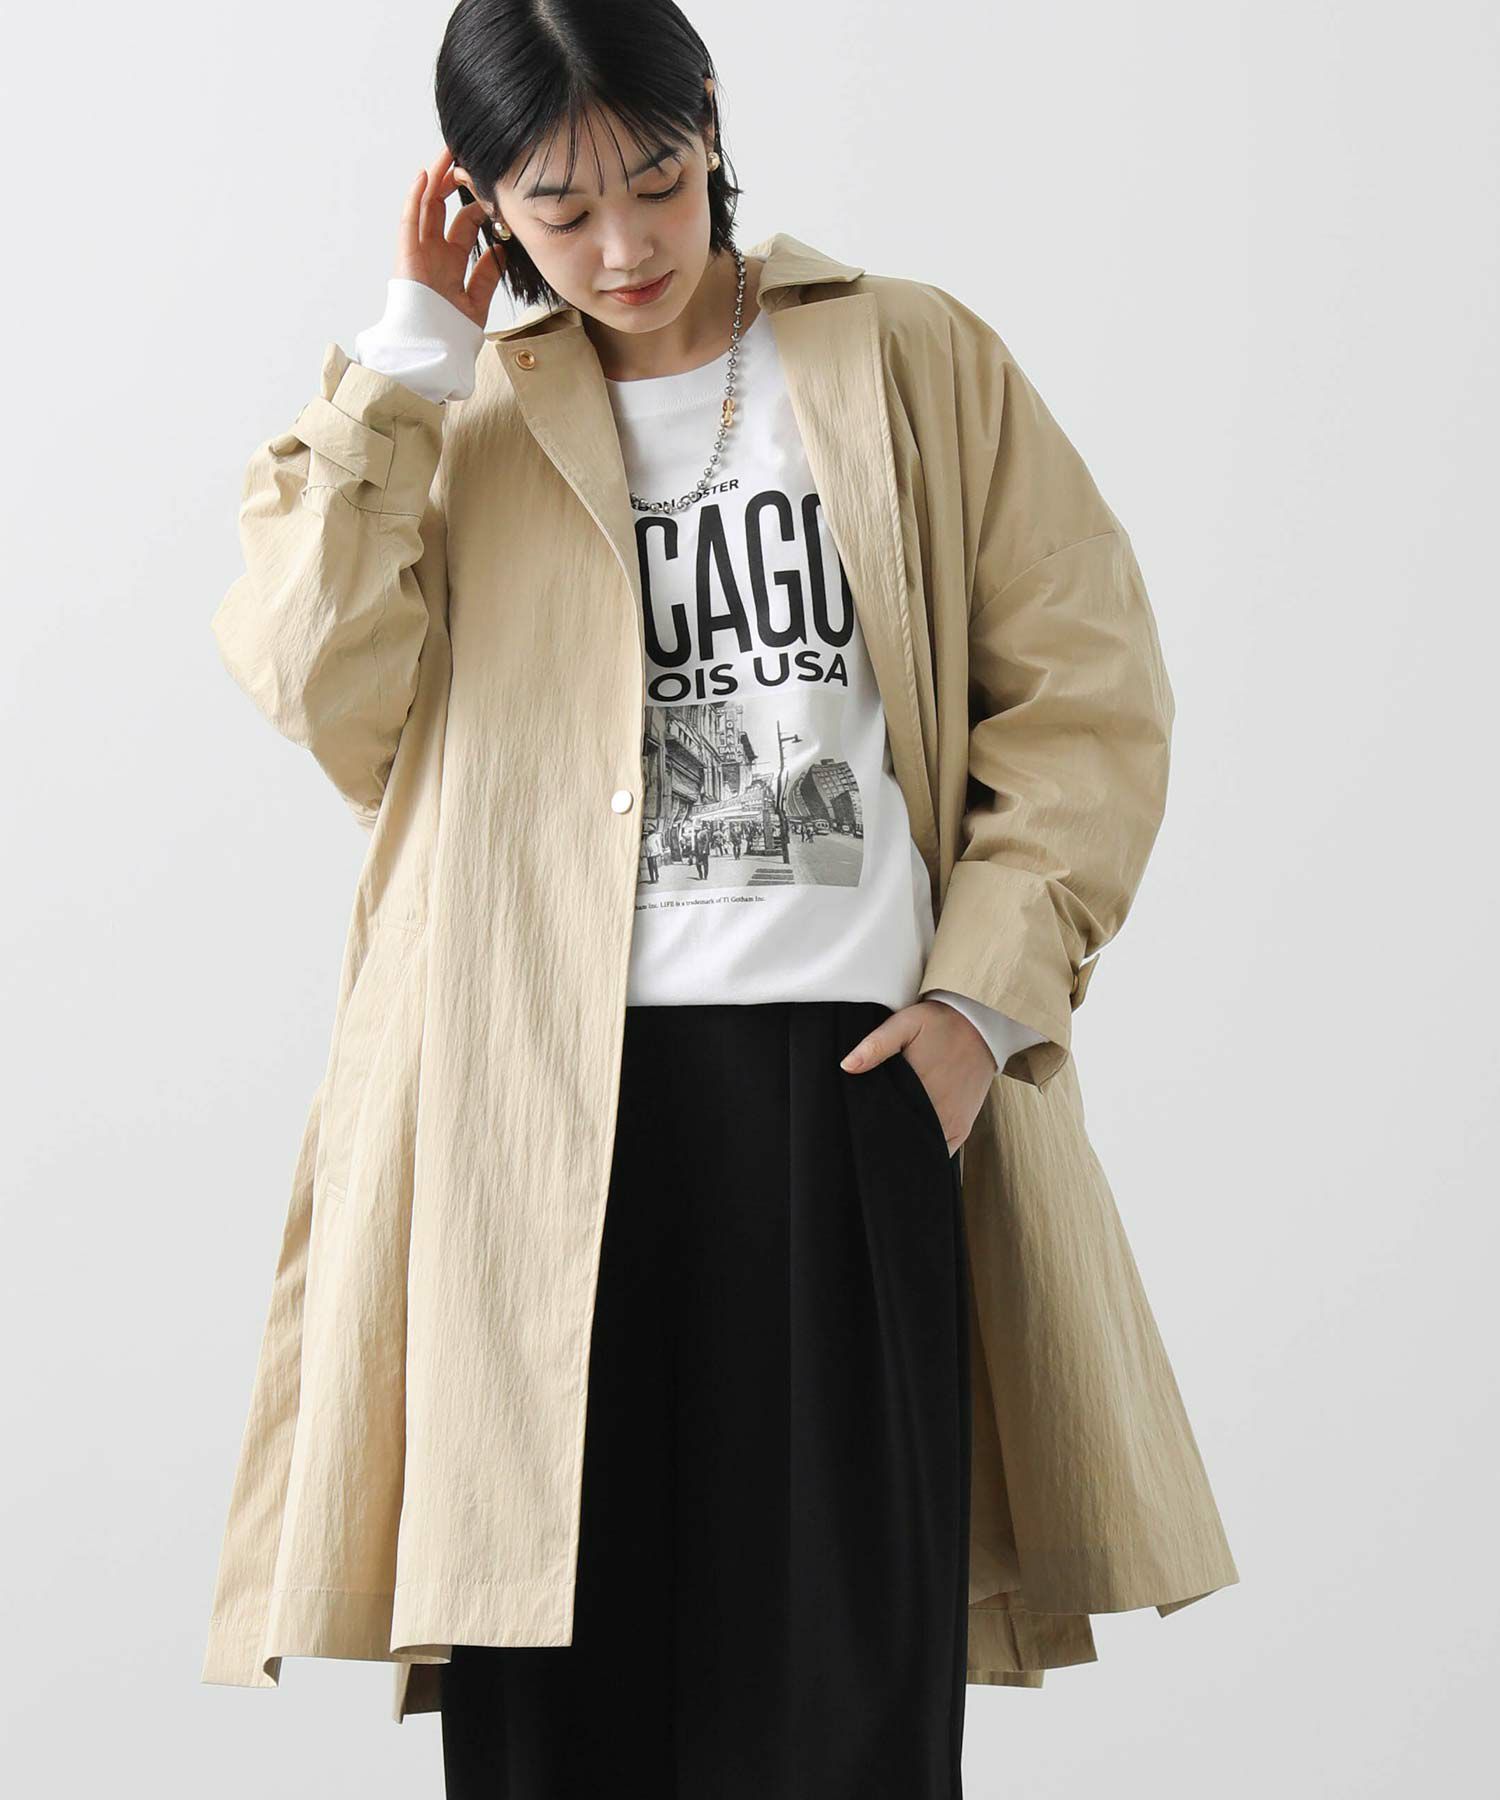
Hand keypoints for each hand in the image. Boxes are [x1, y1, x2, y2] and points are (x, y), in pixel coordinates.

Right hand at [395, 146, 504, 329]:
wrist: (433, 358)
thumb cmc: (451, 338)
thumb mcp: (478, 304)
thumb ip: (487, 277)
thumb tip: (500, 249)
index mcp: (451, 265)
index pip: (464, 225)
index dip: (477, 204)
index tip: (493, 187)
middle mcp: (434, 255)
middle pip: (444, 209)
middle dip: (456, 183)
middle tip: (470, 158)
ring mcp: (419, 254)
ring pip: (427, 207)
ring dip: (437, 179)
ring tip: (449, 153)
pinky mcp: (407, 257)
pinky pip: (409, 221)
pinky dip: (416, 198)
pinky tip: (426, 175)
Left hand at [839, 998, 996, 1155]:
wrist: (983, 1027)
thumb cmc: (941, 1024)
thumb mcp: (906, 1023)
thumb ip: (876, 1045)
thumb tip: (847, 1066)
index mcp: (918, 1090)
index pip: (886, 1125)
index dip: (870, 1129)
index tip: (858, 1125)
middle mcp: (938, 1114)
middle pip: (903, 1142)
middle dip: (885, 1141)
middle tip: (869, 1132)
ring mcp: (952, 1125)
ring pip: (921, 1149)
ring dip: (906, 1146)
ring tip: (890, 1136)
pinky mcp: (962, 1128)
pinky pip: (941, 1151)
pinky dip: (925, 1149)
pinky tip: (911, 1139)